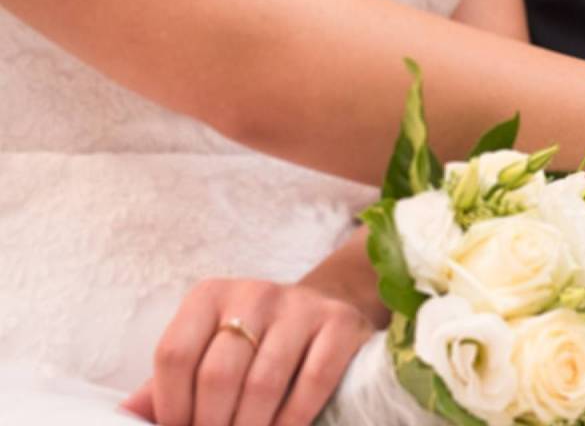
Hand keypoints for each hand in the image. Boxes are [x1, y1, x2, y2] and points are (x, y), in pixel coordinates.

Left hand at [120, 279, 374, 425]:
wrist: (324, 309)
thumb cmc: (255, 340)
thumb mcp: (208, 348)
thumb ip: (168, 382)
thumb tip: (124, 416)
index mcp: (209, 296)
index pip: (174, 355)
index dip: (171, 406)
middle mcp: (252, 293)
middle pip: (218, 373)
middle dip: (211, 423)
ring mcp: (299, 306)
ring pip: (264, 381)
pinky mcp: (339, 323)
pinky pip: (313, 381)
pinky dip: (293, 418)